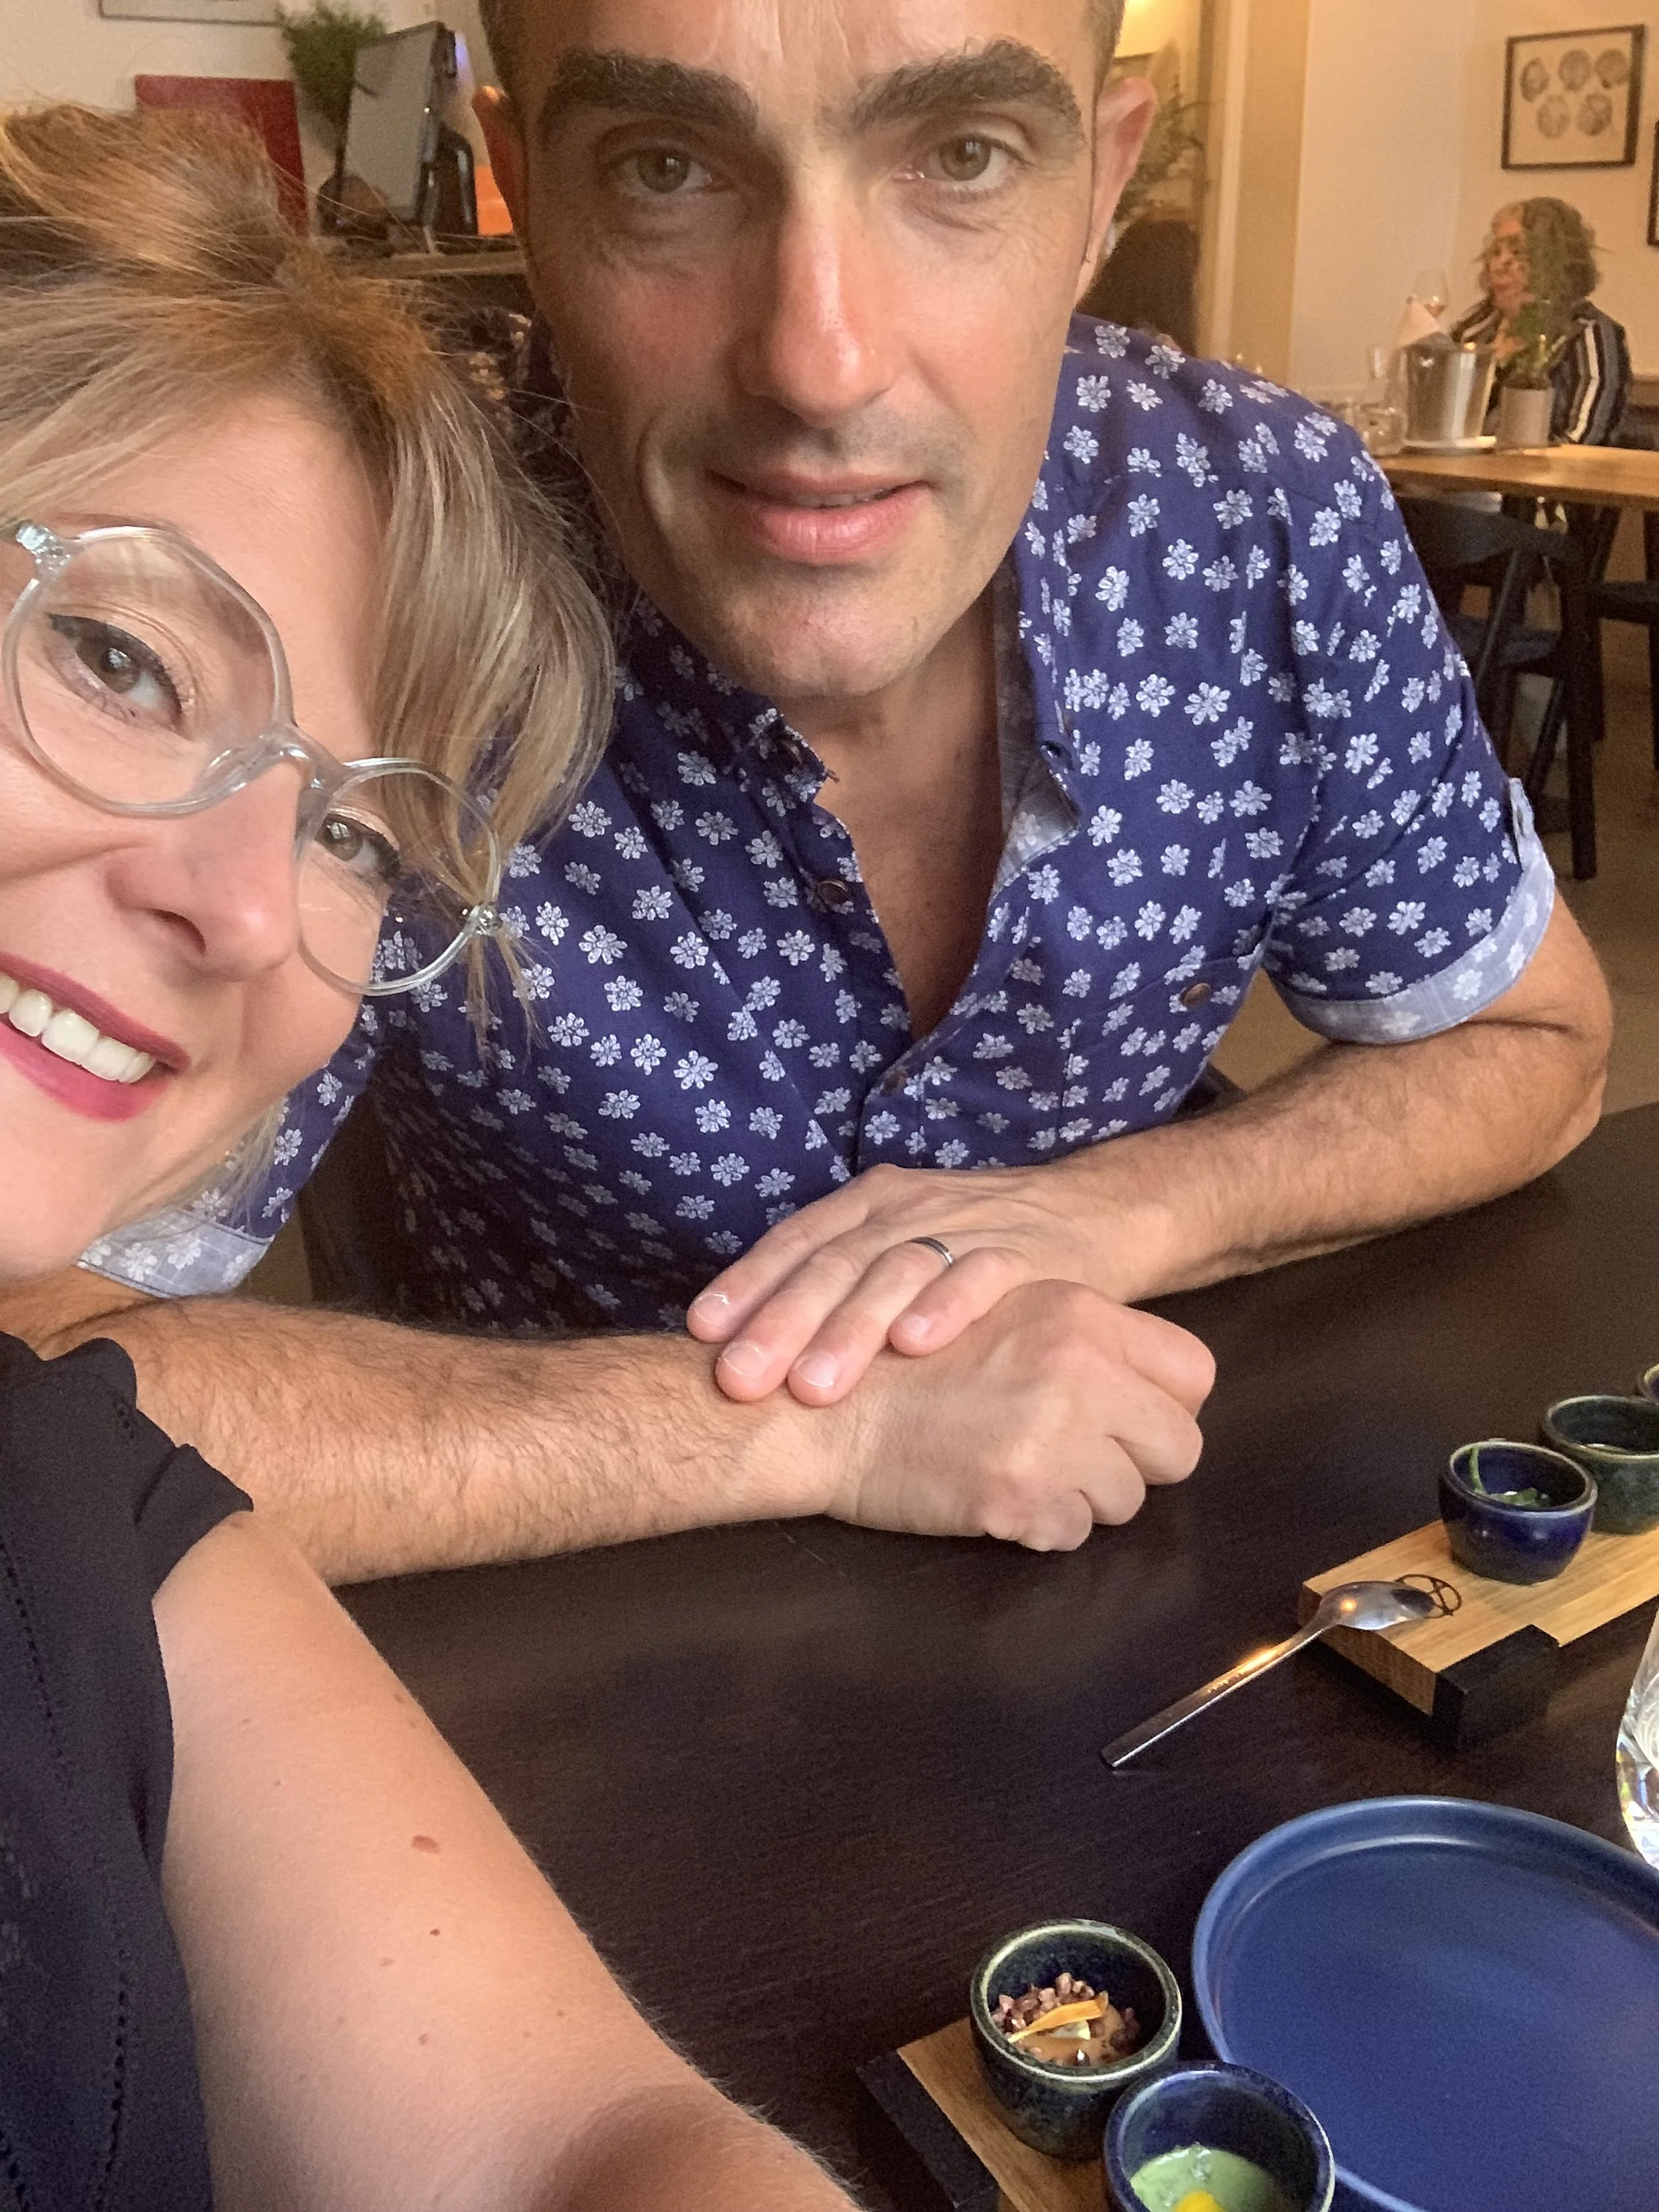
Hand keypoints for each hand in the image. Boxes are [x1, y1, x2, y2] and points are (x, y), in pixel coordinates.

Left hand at [688, 1160, 1136, 1404]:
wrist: (1098, 1213)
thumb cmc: (980, 1248)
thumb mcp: (902, 1247)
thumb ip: (842, 1283)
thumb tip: (752, 1343)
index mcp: (871, 1202)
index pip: (797, 1238)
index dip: (748, 1282)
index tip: (702, 1333)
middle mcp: (910, 1206)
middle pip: (835, 1261)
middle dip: (783, 1322)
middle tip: (741, 1380)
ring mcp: (969, 1225)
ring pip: (897, 1270)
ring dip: (852, 1329)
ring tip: (814, 1386)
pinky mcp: (1028, 1254)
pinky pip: (981, 1275)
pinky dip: (946, 1309)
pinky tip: (915, 1345)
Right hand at [805, 1280, 1212, 1549]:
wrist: (810, 1404)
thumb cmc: (895, 1358)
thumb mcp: (994, 1309)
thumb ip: (1072, 1335)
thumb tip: (1133, 1381)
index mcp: (1078, 1312)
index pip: (1193, 1370)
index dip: (1167, 1406)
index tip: (1129, 1421)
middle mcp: (1079, 1368)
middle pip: (1179, 1445)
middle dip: (1135, 1463)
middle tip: (1078, 1459)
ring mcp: (1052, 1433)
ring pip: (1128, 1498)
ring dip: (1082, 1497)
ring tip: (1019, 1471)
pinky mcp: (1018, 1493)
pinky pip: (1072, 1534)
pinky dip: (1039, 1527)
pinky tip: (994, 1497)